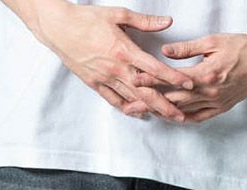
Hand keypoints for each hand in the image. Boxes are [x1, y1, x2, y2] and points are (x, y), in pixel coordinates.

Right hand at [32, 2, 193, 121]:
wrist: (59, 28)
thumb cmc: (88, 18)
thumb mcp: (118, 14)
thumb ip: (145, 21)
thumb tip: (168, 22)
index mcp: (123, 50)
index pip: (153, 69)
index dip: (172, 78)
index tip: (188, 84)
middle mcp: (115, 69)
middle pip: (145, 92)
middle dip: (165, 105)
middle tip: (181, 115)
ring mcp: (105, 79)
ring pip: (132, 99)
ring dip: (150, 109)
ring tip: (165, 117)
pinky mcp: (95, 84)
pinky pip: (114, 101)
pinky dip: (128, 108)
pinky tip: (139, 112)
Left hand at [132, 30, 246, 122]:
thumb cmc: (241, 47)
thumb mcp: (213, 41)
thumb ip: (187, 49)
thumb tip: (165, 51)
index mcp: (206, 74)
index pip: (172, 79)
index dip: (152, 80)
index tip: (135, 79)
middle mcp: (210, 92)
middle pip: (173, 100)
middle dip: (151, 102)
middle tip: (131, 104)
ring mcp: (216, 103)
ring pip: (184, 111)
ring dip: (164, 112)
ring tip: (146, 113)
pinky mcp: (221, 108)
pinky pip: (199, 117)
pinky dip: (184, 118)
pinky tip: (172, 117)